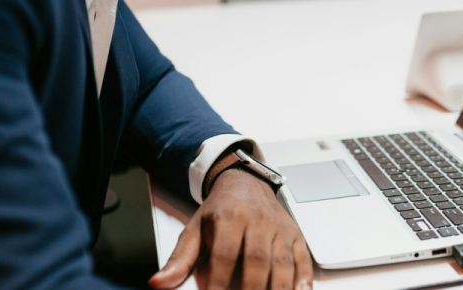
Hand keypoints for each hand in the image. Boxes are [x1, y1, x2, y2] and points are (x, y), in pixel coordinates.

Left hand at [148, 168, 312, 289]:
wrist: (246, 182)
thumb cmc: (220, 210)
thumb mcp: (195, 229)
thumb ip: (179, 260)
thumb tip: (159, 283)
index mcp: (229, 218)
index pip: (224, 254)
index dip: (219, 281)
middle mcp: (258, 221)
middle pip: (257, 260)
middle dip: (252, 289)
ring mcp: (280, 229)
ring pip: (283, 262)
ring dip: (279, 289)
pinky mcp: (295, 235)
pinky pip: (303, 259)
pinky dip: (303, 280)